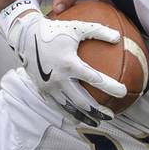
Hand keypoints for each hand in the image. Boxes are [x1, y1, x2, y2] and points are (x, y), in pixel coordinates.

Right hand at [5, 10, 125, 125]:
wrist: (25, 36)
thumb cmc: (54, 30)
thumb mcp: (77, 27)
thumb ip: (98, 31)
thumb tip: (119, 37)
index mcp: (69, 63)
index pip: (95, 79)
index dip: (111, 87)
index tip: (123, 92)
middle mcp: (59, 78)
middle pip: (83, 101)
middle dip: (98, 111)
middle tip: (111, 115)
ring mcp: (49, 86)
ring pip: (69, 108)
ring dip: (84, 117)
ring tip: (97, 122)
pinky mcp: (42, 90)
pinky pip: (57, 106)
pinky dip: (69, 114)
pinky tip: (78, 118)